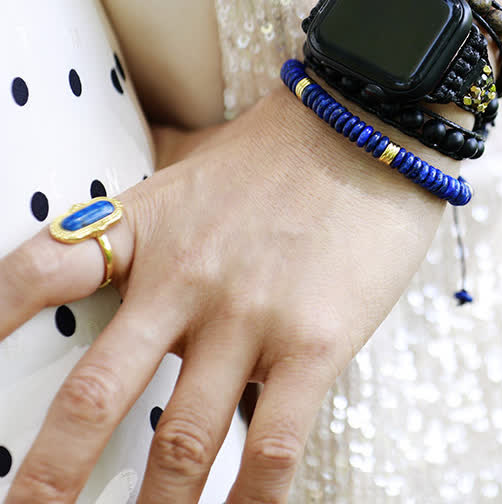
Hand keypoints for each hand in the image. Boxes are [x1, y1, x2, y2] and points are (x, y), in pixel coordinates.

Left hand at [0, 85, 447, 502]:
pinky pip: (272, 446)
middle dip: (50, 478)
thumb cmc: (286, 149)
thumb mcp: (198, 165)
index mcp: (147, 225)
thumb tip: (122, 232)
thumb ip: (154, 205)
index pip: (37, 275)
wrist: (370, 129)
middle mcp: (185, 276)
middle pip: (94, 395)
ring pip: (181, 443)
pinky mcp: (314, 342)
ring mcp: (249, 314)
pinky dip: (249, 501)